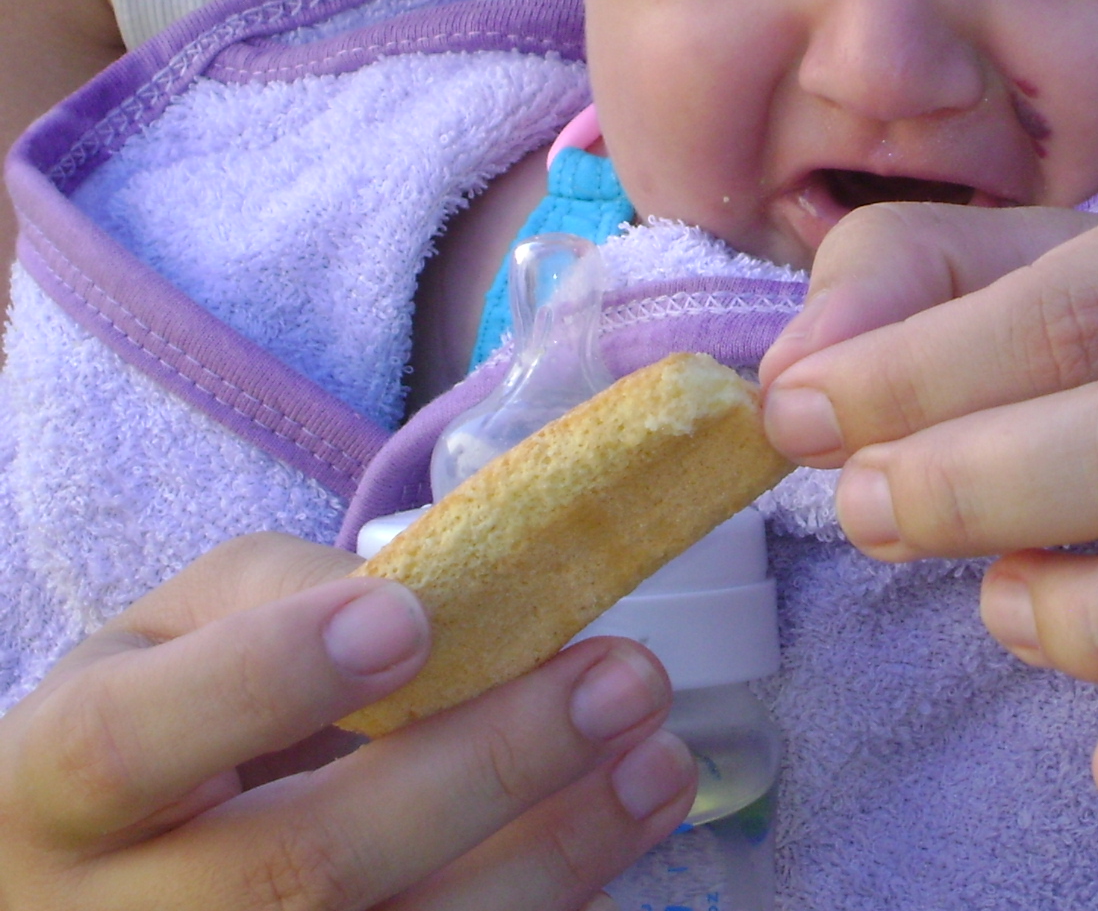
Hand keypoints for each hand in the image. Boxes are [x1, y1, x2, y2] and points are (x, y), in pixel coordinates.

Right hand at [0, 533, 695, 909]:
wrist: (83, 895)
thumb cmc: (151, 734)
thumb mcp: (162, 639)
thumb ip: (270, 596)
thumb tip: (413, 593)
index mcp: (48, 790)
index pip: (131, 741)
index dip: (270, 680)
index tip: (412, 621)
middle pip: (297, 871)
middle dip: (484, 769)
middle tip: (624, 678)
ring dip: (552, 859)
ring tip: (659, 764)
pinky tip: (614, 853)